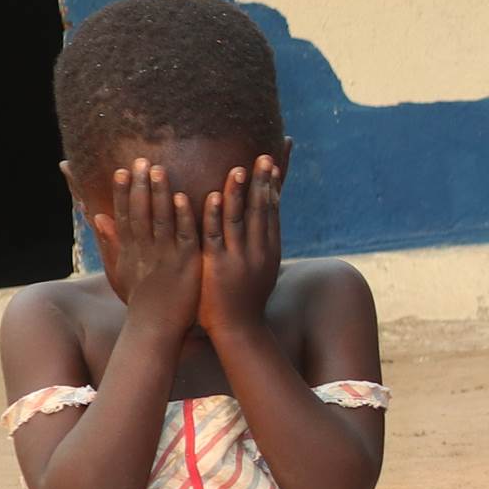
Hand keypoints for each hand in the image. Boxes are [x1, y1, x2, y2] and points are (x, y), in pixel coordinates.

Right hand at [92, 160, 201, 339]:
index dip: (122, 192)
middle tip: (140, 161)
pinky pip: (183, 236)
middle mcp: (144, 250)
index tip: (122, 170)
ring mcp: (164, 257)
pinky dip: (182, 217)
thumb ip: (110, 243)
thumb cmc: (140, 301)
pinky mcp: (185, 264)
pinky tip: (182, 197)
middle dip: (139, 186)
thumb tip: (97, 217)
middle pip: (139, 213)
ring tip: (158, 170)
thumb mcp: (120, 272)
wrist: (155, 329)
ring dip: (159, 194)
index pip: (123, 216)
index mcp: (129, 251)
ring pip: (161, 220)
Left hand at [197, 155, 283, 338]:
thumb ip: (261, 247)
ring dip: (239, 192)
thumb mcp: (261, 271)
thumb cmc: (247, 300)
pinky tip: (214, 197)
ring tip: (239, 169)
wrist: (239, 330)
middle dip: (262, 182)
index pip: (273, 210)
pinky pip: (215, 236)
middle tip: (263, 157)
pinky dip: (215, 215)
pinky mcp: (217, 266)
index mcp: (270, 249)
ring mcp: (238, 258)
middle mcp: (259, 250)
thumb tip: (262, 226)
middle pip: (261, 210)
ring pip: (240, 219)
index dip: (273, 185)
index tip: (273, 162)